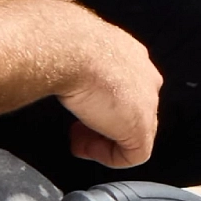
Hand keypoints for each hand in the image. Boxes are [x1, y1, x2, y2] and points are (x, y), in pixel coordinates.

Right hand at [36, 0, 162, 169]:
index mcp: (130, 54)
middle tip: (77, 126)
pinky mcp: (141, 129)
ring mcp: (147, 103)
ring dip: (103, 140)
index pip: (127, 86)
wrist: (67, 49)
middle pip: (132, 110)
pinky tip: (84, 148)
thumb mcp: (71, 50)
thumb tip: (53, 67)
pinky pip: (132, 155)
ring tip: (77, 139)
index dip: (101, 102)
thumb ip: (75, 63)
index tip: (80, 107)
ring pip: (133, 133)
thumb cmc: (62, 43)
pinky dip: (106, 157)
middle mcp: (144, 76)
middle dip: (104, 122)